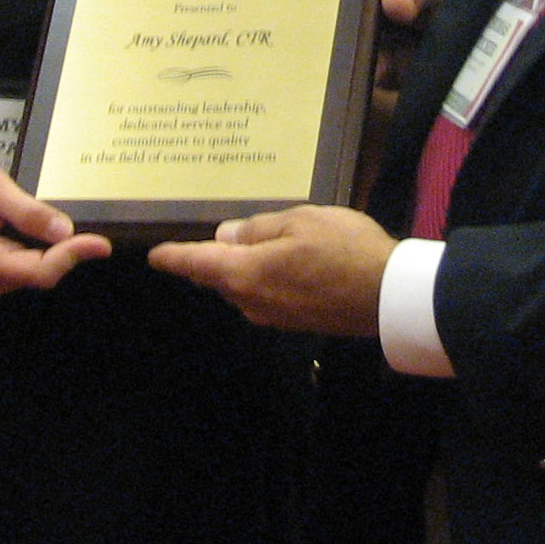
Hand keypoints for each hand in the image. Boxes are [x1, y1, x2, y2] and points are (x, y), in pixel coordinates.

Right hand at [0, 159, 111, 295]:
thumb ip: (26, 210)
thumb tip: (64, 230)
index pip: (39, 270)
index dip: (73, 257)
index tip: (101, 243)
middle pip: (43, 274)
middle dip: (69, 252)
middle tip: (93, 226)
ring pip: (40, 272)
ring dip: (57, 251)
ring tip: (55, 220)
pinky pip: (30, 266)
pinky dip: (44, 250)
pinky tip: (40, 228)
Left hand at [149, 205, 394, 335]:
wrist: (389, 295)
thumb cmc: (344, 250)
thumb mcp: (299, 222)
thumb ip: (257, 229)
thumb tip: (227, 237)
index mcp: (245, 274)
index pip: (197, 264)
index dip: (174, 257)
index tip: (155, 255)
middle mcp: (252, 301)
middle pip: (218, 277)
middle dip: (209, 259)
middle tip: (211, 237)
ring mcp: (275, 315)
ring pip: (242, 288)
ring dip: (241, 268)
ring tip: (255, 242)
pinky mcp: (296, 321)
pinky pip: (266, 296)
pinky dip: (263, 278)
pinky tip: (281, 262)